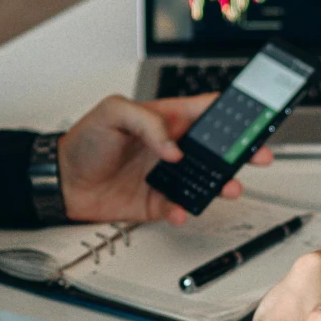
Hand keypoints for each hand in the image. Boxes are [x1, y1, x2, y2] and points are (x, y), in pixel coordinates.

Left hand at [58, 94, 269, 224]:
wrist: (61, 180)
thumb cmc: (83, 141)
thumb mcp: (112, 112)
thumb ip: (147, 122)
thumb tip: (173, 147)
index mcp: (166, 118)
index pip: (207, 110)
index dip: (233, 110)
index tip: (253, 114)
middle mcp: (172, 147)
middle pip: (216, 148)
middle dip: (241, 151)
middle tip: (258, 155)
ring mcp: (167, 175)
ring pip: (205, 180)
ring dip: (221, 185)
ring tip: (230, 188)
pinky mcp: (158, 201)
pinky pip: (180, 207)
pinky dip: (184, 210)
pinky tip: (181, 210)